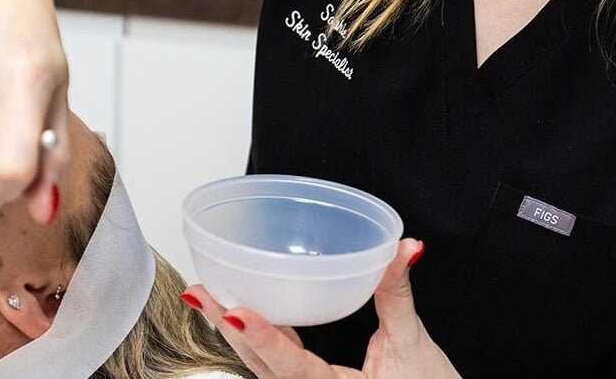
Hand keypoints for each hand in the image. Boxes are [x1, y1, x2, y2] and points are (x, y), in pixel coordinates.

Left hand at [181, 239, 460, 378]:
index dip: (261, 336)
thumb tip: (401, 249)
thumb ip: (398, 294)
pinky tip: (244, 317)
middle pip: (259, 364)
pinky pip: (274, 367)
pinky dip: (256, 340)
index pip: (288, 364)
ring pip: (261, 367)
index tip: (235, 312)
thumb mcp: (413, 344)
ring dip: (235, 334)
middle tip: (201, 293)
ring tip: (210, 299)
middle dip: (228, 326)